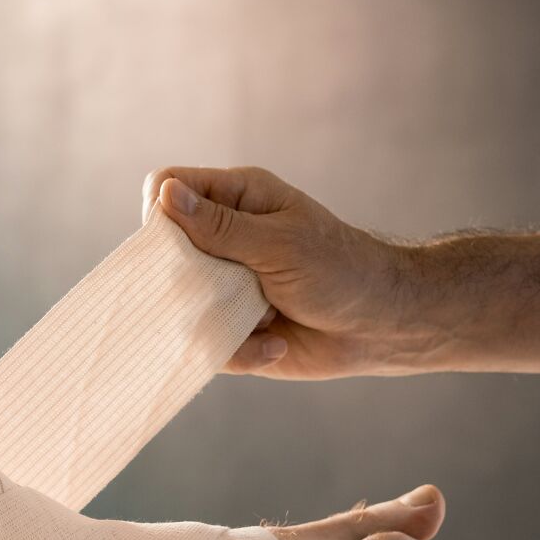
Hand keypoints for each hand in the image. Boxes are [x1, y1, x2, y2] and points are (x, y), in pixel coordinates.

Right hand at [141, 165, 403, 380]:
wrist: (379, 327)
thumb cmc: (340, 271)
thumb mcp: (279, 243)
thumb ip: (220, 226)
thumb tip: (165, 197)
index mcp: (235, 200)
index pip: (168, 189)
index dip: (160, 214)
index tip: (175, 244)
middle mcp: (223, 242)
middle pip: (164, 253)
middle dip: (187, 280)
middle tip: (225, 289)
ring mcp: (225, 288)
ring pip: (180, 306)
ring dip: (221, 318)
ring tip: (267, 315)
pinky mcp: (232, 331)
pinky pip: (208, 346)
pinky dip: (244, 350)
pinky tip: (278, 342)